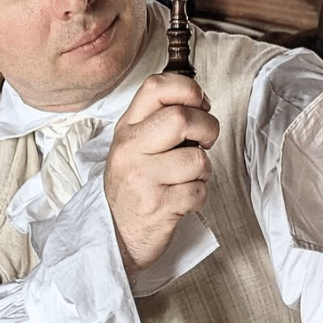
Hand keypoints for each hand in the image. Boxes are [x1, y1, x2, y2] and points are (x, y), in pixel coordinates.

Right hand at [105, 73, 218, 273]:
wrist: (115, 235)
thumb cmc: (133, 187)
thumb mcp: (135, 146)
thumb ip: (159, 120)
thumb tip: (198, 100)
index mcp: (128, 128)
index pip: (156, 87)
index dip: (188, 90)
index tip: (199, 105)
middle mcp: (131, 150)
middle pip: (181, 118)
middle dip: (208, 127)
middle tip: (205, 141)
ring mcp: (143, 179)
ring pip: (197, 159)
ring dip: (204, 170)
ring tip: (188, 178)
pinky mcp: (159, 207)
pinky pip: (199, 191)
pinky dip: (200, 196)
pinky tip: (184, 199)